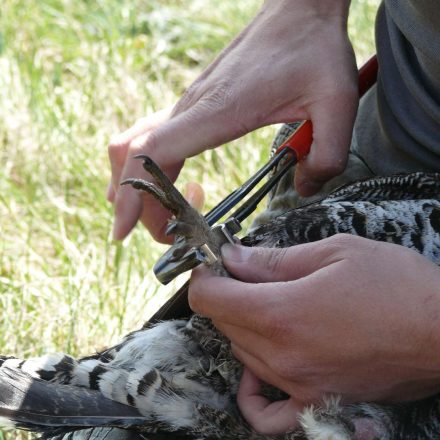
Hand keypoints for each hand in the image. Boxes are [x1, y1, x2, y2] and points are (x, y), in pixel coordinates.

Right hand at [108, 0, 357, 241]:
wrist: (298, 11)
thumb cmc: (313, 50)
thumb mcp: (336, 103)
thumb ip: (327, 155)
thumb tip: (304, 190)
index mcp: (217, 111)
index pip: (152, 152)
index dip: (132, 192)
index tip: (122, 228)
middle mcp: (192, 108)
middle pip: (136, 158)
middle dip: (139, 204)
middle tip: (168, 236)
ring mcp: (188, 104)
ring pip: (137, 148)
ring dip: (139, 186)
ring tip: (165, 214)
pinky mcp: (194, 104)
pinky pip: (154, 138)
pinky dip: (149, 167)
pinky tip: (169, 181)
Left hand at [189, 235, 439, 433]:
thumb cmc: (396, 285)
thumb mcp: (334, 253)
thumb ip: (273, 259)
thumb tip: (232, 258)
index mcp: (281, 312)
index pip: (210, 298)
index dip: (205, 276)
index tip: (214, 264)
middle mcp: (282, 355)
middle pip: (223, 323)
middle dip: (226, 293)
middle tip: (245, 274)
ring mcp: (298, 384)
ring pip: (241, 351)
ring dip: (242, 325)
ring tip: (265, 303)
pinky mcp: (316, 402)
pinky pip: (266, 412)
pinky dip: (253, 389)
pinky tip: (261, 365)